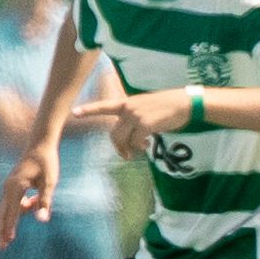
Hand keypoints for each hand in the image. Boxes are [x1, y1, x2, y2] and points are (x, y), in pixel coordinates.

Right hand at [0, 151, 55, 248]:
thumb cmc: (46, 163)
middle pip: (3, 214)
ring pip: (8, 209)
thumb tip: (43, 219)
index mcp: (16, 187)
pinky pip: (15, 202)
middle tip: (1, 247)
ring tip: (24, 220)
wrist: (39, 145)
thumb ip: (45, 202)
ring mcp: (9, 187)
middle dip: (2, 230)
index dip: (10, 228)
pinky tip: (36, 200)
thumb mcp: (49, 183)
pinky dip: (24, 207)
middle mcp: (8, 188)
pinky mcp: (13, 186)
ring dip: (16, 218)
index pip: (12, 212)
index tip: (7, 241)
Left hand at [69, 88, 193, 146]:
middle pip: (114, 133)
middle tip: (125, 155)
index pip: (104, 106)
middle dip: (118, 147)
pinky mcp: (145, 124)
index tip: (74, 112)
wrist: (185, 103)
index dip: (89, 110)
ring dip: (130, 149)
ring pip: (123, 139)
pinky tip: (148, 145)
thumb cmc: (167, 107)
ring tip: (140, 149)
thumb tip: (130, 138)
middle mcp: (129, 108)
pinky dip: (140, 147)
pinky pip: (136, 142)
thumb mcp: (146, 107)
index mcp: (128, 103)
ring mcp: (136, 115)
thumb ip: (134, 118)